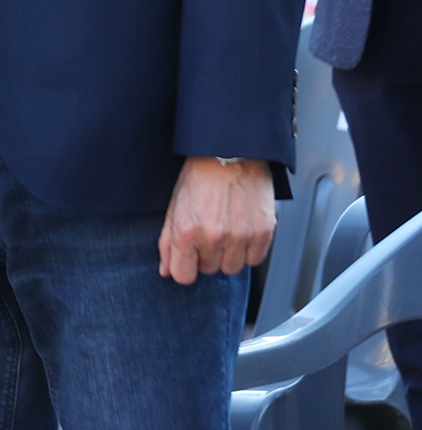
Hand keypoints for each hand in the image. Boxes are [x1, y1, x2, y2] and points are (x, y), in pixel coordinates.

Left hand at [157, 156, 275, 284]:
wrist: (231, 153)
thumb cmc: (199, 176)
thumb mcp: (174, 205)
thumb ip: (168, 242)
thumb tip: (166, 271)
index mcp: (186, 230)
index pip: (184, 276)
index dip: (184, 268)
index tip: (187, 259)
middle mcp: (213, 236)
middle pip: (208, 270)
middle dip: (205, 255)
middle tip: (207, 230)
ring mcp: (240, 236)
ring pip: (231, 268)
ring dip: (227, 254)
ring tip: (224, 229)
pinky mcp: (263, 232)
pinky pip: (253, 260)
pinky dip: (247, 250)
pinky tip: (241, 230)